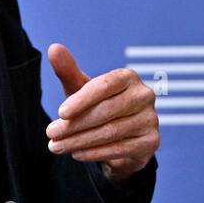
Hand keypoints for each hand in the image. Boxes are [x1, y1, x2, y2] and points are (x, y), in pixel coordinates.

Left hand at [43, 43, 158, 182]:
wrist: (121, 139)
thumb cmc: (97, 108)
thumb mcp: (81, 91)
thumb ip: (69, 71)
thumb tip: (54, 48)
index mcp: (128, 77)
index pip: (105, 86)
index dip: (82, 100)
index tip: (60, 113)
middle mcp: (144, 95)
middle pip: (107, 111)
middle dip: (75, 124)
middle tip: (51, 133)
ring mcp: (151, 119)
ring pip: (111, 132)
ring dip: (79, 141)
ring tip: (56, 146)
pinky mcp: (152, 142)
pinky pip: (120, 149)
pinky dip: (94, 153)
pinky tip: (76, 154)